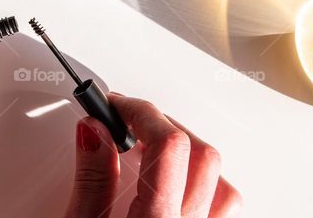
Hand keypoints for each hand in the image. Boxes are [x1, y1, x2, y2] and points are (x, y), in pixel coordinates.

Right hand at [65, 94, 241, 217]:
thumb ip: (91, 182)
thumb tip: (94, 131)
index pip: (169, 143)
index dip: (140, 112)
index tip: (114, 105)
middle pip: (201, 153)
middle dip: (162, 124)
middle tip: (125, 119)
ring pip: (221, 180)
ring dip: (189, 152)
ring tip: (151, 146)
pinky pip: (222, 206)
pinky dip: (203, 182)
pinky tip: (176, 180)